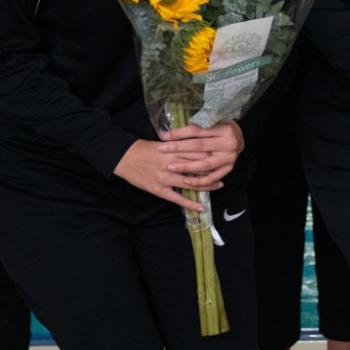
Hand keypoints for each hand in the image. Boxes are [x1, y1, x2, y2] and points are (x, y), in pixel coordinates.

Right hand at [113, 122, 243, 208]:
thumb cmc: (144, 148)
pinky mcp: (158, 189)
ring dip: (206, 186)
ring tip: (218, 186)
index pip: (197, 153)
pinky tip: (200, 207)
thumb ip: (179, 146)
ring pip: (190, 183)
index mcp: (173, 151)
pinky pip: (177, 198)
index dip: (211, 155)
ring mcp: (165, 178)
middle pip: (197, 168)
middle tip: (224, 172)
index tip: (221, 156)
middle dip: (212, 170)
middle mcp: (171, 164)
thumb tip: (197, 145)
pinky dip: (189, 203)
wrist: (124, 157)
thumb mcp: (163, 143)